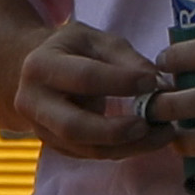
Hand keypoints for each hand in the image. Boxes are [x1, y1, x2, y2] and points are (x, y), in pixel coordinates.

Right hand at [12, 18, 167, 159]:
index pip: (84, 77)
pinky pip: (93, 154)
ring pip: (87, 148)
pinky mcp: (57, 147)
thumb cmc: (72, 51)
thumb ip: (125, 57)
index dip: (121, 81)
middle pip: (74, 126)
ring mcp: (42, 130)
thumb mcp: (95, 40)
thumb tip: (156, 82)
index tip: (152, 82)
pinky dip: (124, 150)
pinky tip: (148, 139)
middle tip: (149, 123)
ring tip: (162, 135)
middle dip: (116, 129)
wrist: (37, 72)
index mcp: (41, 66)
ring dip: (128, 146)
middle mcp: (33, 102)